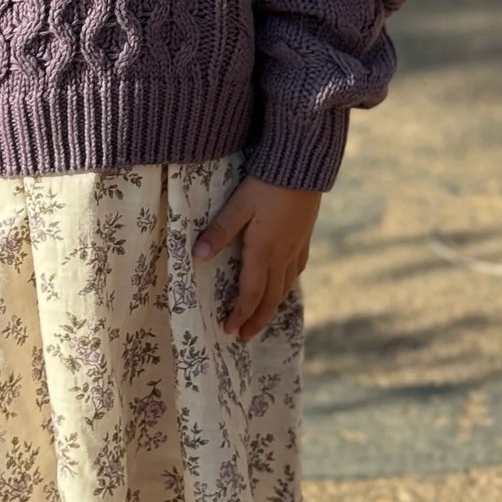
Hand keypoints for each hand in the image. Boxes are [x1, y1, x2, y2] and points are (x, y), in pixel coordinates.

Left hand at [193, 174, 320, 341]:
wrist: (303, 165)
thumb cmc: (266, 183)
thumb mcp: (238, 205)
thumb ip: (219, 231)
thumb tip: (197, 256)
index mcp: (263, 251)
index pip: (251, 294)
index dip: (240, 314)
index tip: (228, 330)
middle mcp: (282, 255)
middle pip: (271, 298)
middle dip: (257, 320)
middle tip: (245, 336)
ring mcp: (296, 246)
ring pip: (286, 286)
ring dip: (272, 306)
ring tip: (262, 317)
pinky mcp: (305, 236)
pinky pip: (297, 270)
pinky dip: (287, 284)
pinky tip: (285, 281)